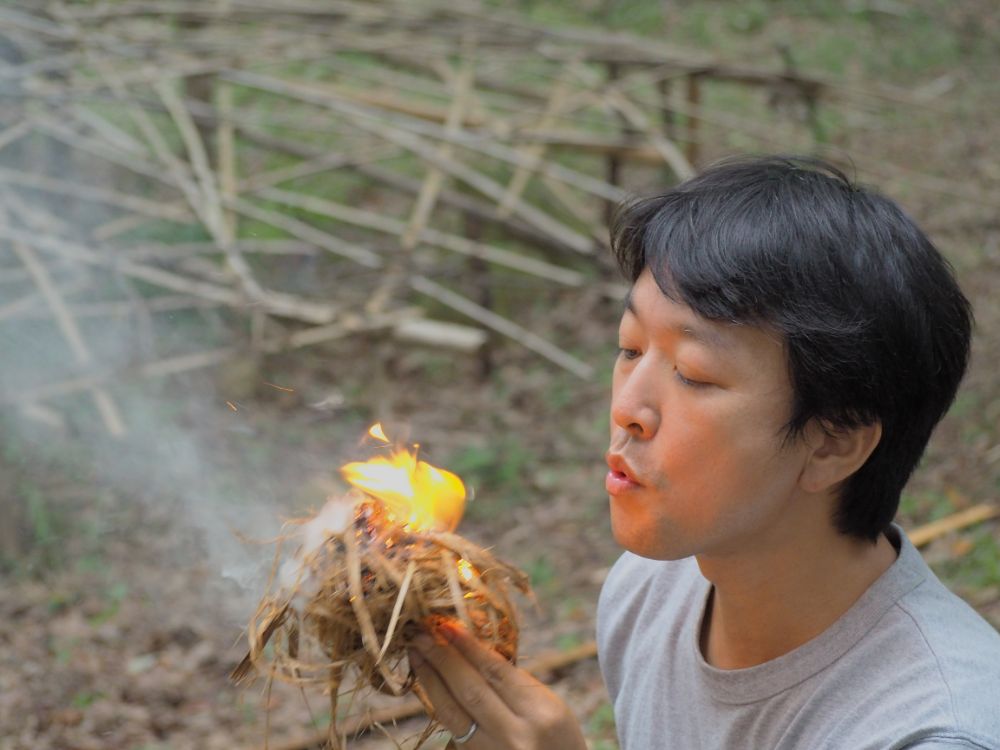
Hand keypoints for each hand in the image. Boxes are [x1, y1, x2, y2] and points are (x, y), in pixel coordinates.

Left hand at [408, 620, 587, 749]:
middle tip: (421, 633)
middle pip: (470, 690)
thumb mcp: (550, 704)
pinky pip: (450, 731)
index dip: (468, 646)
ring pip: (451, 713)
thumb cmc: (558, 737)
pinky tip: (427, 684)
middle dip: (442, 658)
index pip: (495, 672)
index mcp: (539, 713)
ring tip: (416, 653)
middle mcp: (515, 736)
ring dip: (430, 679)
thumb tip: (472, 649)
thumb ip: (514, 681)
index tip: (447, 624)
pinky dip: (437, 704)